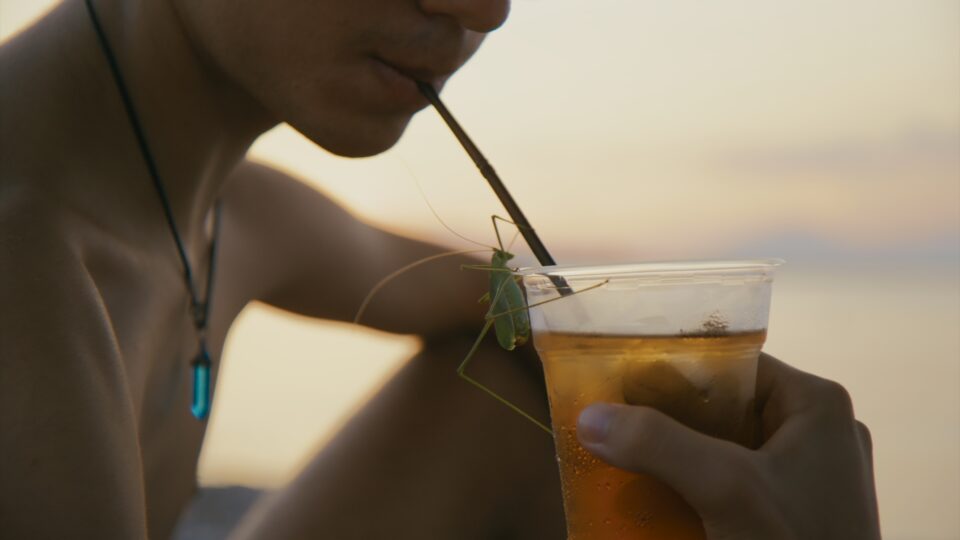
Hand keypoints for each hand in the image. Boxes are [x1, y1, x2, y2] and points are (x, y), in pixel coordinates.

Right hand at [576, 353, 880, 539]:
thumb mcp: (725, 488)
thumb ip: (659, 444)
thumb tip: (589, 416)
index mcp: (815, 404)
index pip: (732, 367)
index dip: (675, 372)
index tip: (622, 386)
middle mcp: (816, 433)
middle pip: (723, 411)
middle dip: (667, 422)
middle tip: (617, 427)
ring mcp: (808, 478)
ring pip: (723, 451)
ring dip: (676, 460)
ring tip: (627, 462)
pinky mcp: (795, 514)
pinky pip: (734, 487)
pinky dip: (695, 491)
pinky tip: (658, 502)